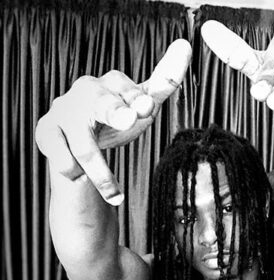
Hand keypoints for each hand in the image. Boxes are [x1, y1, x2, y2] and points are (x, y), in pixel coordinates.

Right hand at [35, 39, 191, 204]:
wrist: (75, 140)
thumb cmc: (113, 120)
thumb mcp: (139, 105)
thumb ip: (162, 83)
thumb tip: (185, 48)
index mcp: (111, 84)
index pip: (124, 88)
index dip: (134, 97)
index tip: (146, 106)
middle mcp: (86, 94)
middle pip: (101, 104)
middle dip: (115, 112)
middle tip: (129, 120)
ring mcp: (63, 113)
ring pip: (85, 146)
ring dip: (101, 173)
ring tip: (116, 196)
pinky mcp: (46, 133)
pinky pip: (62, 159)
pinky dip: (74, 172)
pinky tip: (80, 179)